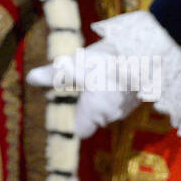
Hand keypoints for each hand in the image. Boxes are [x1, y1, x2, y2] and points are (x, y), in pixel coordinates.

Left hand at [26, 42, 141, 138]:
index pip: (80, 131)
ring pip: (108, 108)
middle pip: (94, 119)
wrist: (149, 49)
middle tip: (77, 86)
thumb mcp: (76, 65)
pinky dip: (115, 91)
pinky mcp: (141, 96)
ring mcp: (128, 107)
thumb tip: (31, 78)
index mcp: (95, 112)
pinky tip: (113, 72)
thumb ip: (54, 75)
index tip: (65, 107)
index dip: (71, 121)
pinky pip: (122, 99)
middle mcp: (112, 115)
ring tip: (95, 76)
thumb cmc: (108, 60)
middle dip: (85, 105)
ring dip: (101, 97)